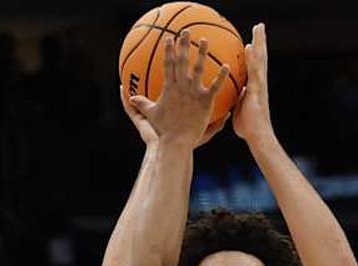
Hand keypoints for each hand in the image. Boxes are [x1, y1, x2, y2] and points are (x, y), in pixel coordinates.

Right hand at [129, 32, 229, 146]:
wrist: (176, 141)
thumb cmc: (163, 130)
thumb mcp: (150, 114)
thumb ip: (142, 104)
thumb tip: (130, 98)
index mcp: (169, 88)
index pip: (168, 65)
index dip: (169, 51)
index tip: (169, 39)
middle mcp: (181, 87)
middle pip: (182, 62)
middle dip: (183, 45)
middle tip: (185, 32)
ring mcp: (194, 93)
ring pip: (198, 69)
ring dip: (201, 53)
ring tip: (204, 40)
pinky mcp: (205, 101)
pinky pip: (215, 86)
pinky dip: (221, 76)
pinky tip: (226, 65)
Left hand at [232, 23, 274, 145]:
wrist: (257, 136)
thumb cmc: (248, 127)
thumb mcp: (240, 109)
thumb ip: (238, 100)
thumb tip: (234, 97)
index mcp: (254, 87)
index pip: (254, 66)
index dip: (253, 54)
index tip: (251, 42)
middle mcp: (259, 83)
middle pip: (260, 58)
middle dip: (260, 42)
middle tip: (259, 26)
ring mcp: (259, 85)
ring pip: (260, 60)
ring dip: (259, 43)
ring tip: (258, 28)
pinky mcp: (257, 90)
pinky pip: (254, 71)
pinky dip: (253, 59)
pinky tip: (250, 48)